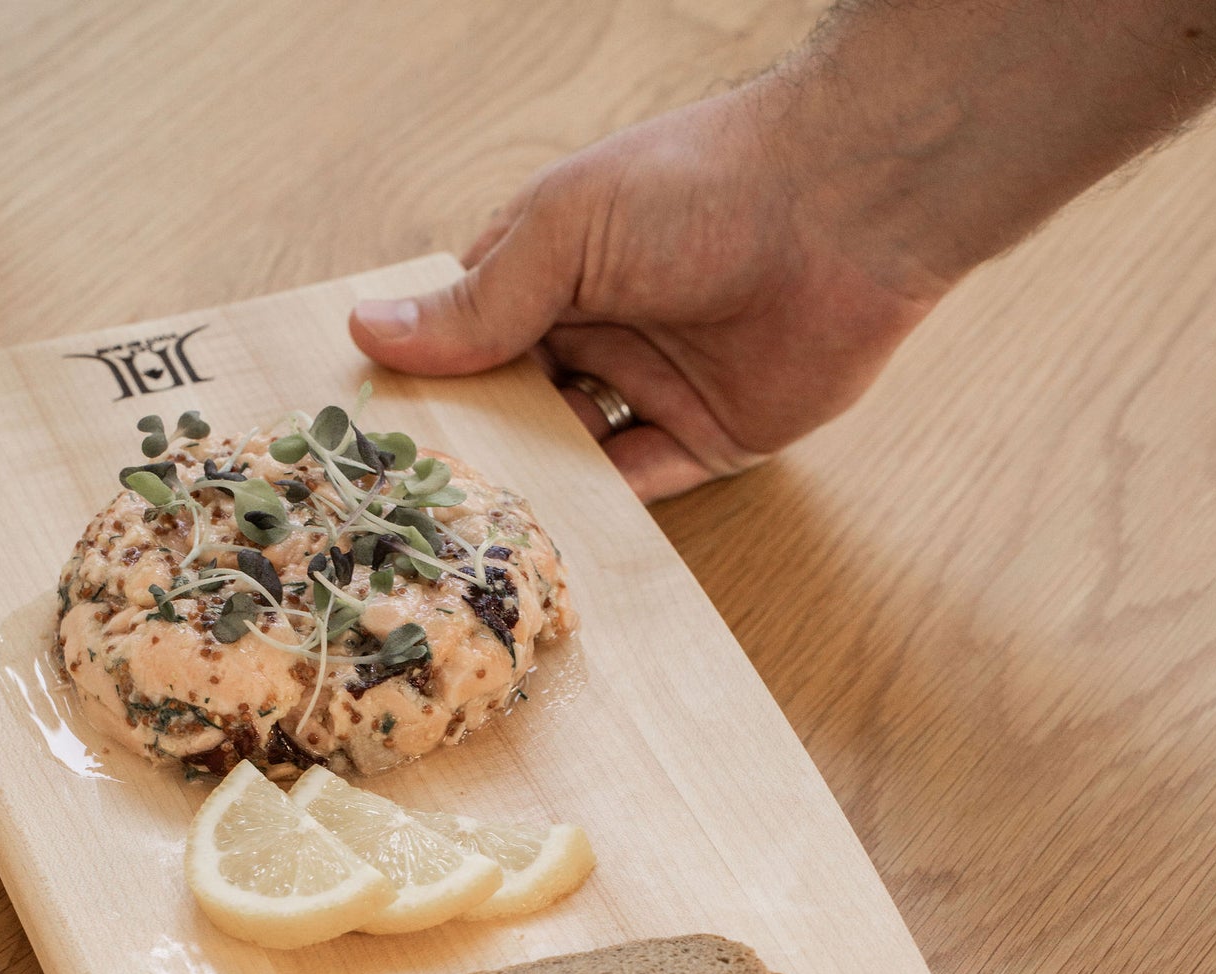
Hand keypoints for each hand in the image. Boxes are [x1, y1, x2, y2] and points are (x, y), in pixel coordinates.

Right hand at [348, 82, 945, 503]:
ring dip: (535, 488)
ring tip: (474, 537)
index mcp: (553, 262)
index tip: (370, 434)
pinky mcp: (712, 438)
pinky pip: (646, 487)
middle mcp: (598, 325)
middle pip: (518, 403)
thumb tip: (369, 331)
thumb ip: (477, 302)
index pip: (471, 331)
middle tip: (413, 506)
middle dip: (476, 447)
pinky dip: (606, 516)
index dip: (427, 378)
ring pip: (576, 454)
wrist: (846, 211)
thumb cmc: (697, 187)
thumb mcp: (563, 234)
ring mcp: (653, 385)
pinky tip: (555, 544)